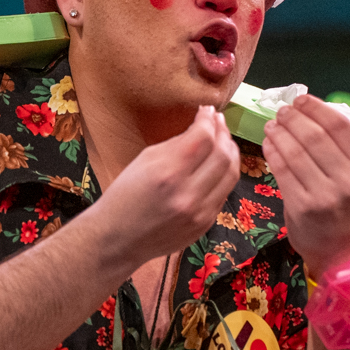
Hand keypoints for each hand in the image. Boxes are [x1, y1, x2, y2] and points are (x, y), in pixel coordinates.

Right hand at [90, 104, 240, 270]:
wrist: (118, 239)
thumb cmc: (125, 196)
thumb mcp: (144, 160)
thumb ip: (176, 143)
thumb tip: (202, 127)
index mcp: (167, 173)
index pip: (203, 138)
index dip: (209, 119)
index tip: (208, 111)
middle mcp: (187, 194)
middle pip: (223, 154)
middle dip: (223, 133)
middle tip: (217, 123)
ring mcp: (200, 213)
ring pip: (231, 175)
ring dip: (230, 153)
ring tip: (223, 142)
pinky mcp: (205, 224)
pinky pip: (224, 193)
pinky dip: (223, 175)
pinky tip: (217, 166)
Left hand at [262, 94, 349, 271]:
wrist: (344, 253)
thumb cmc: (348, 208)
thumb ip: (342, 149)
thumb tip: (312, 111)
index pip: (340, 125)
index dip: (316, 108)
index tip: (300, 100)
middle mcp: (349, 180)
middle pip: (314, 136)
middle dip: (292, 119)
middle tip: (281, 112)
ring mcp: (326, 195)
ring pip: (294, 152)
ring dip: (278, 133)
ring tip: (271, 126)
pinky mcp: (302, 207)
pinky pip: (282, 171)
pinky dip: (272, 153)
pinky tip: (268, 145)